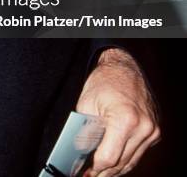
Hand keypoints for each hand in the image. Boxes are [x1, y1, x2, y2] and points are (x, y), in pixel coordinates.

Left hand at [77, 48, 159, 175]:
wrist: (123, 68)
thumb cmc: (102, 83)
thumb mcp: (86, 106)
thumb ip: (84, 132)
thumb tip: (79, 155)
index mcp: (125, 119)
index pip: (109, 156)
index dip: (95, 168)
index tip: (85, 173)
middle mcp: (143, 127)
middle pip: (121, 162)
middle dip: (103, 172)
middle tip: (89, 175)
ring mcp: (151, 130)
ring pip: (131, 161)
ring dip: (115, 170)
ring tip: (99, 173)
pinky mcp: (154, 131)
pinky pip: (138, 153)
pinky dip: (126, 159)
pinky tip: (113, 163)